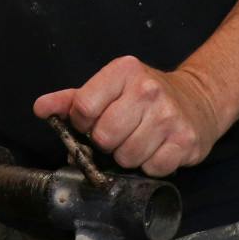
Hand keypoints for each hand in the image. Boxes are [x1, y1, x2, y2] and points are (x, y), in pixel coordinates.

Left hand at [34, 56, 226, 176]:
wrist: (197, 98)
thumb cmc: (143, 95)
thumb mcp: (108, 87)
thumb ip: (71, 99)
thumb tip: (41, 108)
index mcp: (124, 71)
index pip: (83, 108)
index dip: (83, 122)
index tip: (93, 121)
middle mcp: (148, 90)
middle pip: (104, 137)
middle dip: (106, 142)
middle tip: (119, 133)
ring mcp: (169, 116)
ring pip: (127, 157)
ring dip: (128, 156)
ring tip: (138, 140)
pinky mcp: (186, 141)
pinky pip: (152, 169)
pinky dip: (150, 165)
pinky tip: (156, 148)